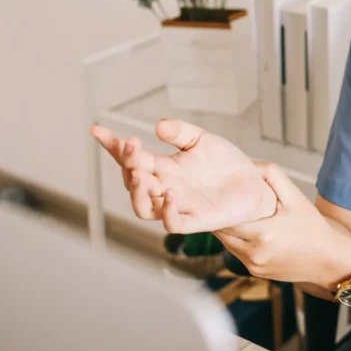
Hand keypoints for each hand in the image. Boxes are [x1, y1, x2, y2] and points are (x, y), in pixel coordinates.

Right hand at [90, 120, 277, 232]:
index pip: (131, 158)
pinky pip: (172, 223)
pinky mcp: (195, 220)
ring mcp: (177, 205)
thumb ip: (181, 133)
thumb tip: (158, 126)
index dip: (112, 146)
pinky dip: (167, 210)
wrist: (253, 186)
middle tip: (130, 145)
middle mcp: (164, 188)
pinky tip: (170, 193)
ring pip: (143, 208)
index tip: (97, 130)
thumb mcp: (202, 140)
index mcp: (162, 168)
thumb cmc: (225, 166)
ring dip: (137, 192)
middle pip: (132, 181)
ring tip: (139, 172)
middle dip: (127, 163)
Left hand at [214, 161, 350, 287]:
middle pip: (221, 232)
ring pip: (226, 243)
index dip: (219, 205)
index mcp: (263, 234)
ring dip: (226, 229)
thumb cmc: (312, 226)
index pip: (225, 218)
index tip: (217, 192)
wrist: (328, 260)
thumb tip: (248, 164)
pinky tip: (244, 229)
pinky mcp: (255, 272)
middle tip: (217, 200)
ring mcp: (253, 265)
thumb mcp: (295, 197)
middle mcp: (255, 253)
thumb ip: (271, 175)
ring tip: (230, 212)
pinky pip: (236, 253)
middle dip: (220, 216)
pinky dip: (236, 240)